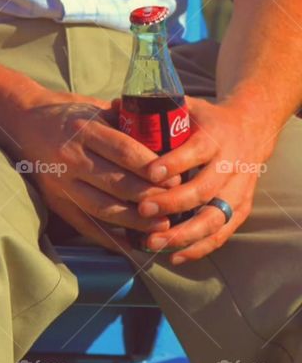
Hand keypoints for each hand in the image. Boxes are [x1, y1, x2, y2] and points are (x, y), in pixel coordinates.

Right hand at [2, 89, 178, 251]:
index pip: (125, 152)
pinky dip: (108, 237)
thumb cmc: (66, 113)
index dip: (153, 167)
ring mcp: (61, 182)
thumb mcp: (95, 108)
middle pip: (117, 183)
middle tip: (176, 204)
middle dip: (151, 197)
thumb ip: (126, 123)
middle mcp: (71, 158)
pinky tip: (130, 243)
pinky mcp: (54, 200)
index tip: (176, 177)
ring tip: (161, 226)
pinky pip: (83, 224)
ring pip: (103, 208)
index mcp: (84, 130)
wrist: (20, 121)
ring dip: (135, 221)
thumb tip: (165, 140)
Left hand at [134, 97, 278, 263]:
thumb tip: (112, 105)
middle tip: (143, 210)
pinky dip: (200, 247)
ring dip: (184, 233)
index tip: (150, 174)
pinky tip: (174, 256)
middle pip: (204, 189)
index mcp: (215, 137)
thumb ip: (154, 110)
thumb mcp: (186, 108)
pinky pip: (223, 233)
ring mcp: (238, 189)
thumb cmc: (204, 121)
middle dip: (173, 203)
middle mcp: (230, 164)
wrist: (250, 129)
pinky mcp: (241, 208)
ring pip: (215, 216)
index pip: (196, 151)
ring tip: (153, 242)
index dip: (174, 163)